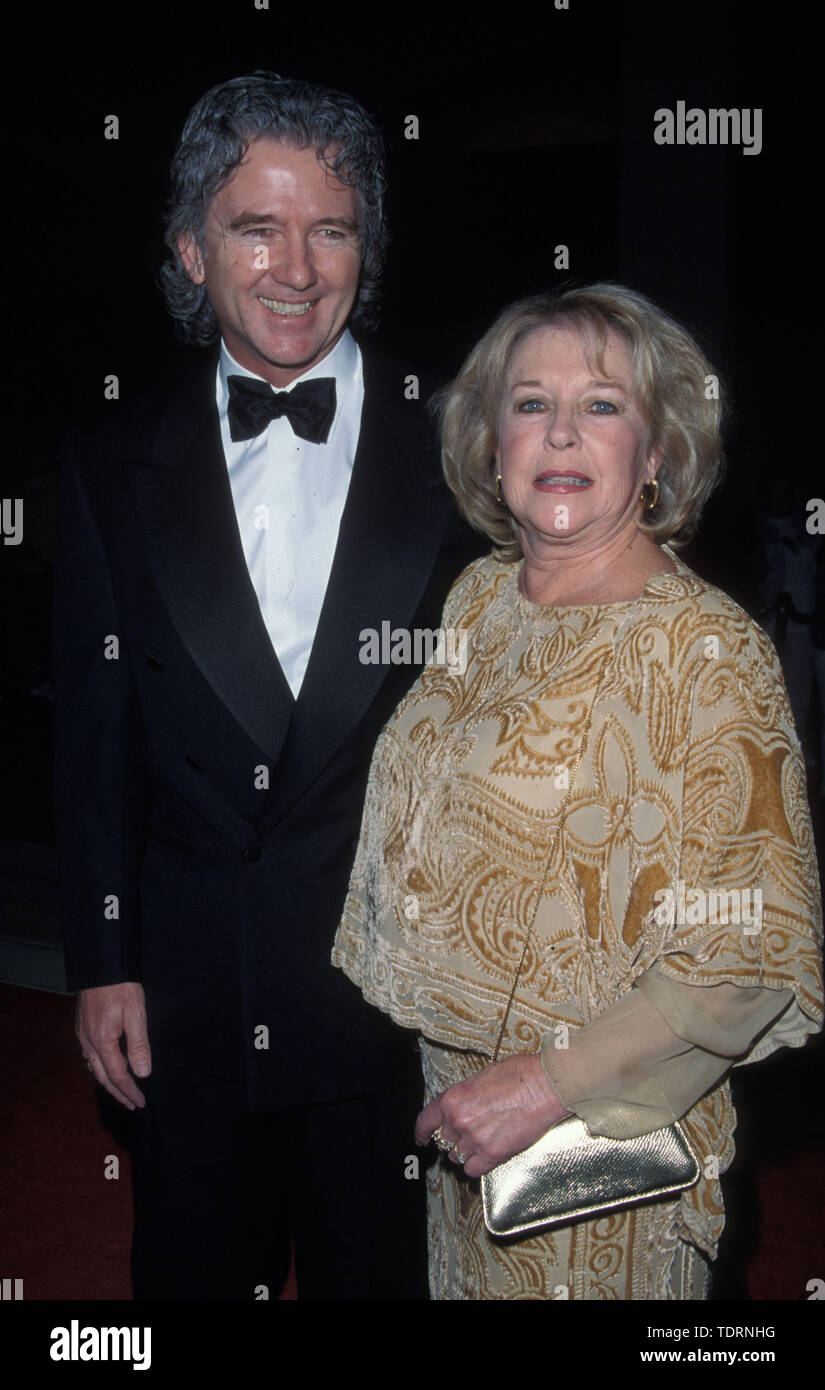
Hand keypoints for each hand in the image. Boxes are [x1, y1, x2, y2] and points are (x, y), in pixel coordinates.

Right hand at [75, 982, 150, 1109]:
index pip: (117, 1076)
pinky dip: (99, 1067)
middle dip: (118, 1092)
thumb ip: (139, 1046)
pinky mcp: (81, 1026)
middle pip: (102, 1076)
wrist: (101, 964)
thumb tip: (143, 1074)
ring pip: (93, 1067)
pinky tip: (104, 1066)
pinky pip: (89, 1055)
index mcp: (102, 1042)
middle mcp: (88, 1042)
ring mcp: (82, 1034)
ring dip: (107, 1081)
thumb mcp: (136, 1014)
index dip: (129, 1091)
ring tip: (120, 1091)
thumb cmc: (121, 987)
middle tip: (131, 1104)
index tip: (140, 1103)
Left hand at [415, 1053, 570, 1178]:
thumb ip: (463, 1098)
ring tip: (483, 1141)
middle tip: (469, 1134)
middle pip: (444, 1140)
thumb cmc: (517, 1075)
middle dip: (454, 1138)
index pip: (425, 1121)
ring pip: (457, 1157)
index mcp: (452, 1099)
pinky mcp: (492, 1155)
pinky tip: (487, 1155)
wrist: (544, 1086)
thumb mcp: (479, 1079)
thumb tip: (459, 1109)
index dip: (422, 1133)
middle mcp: (458, 1121)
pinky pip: (472, 1170)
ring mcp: (474, 1140)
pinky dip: (477, 1165)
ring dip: (466, 1152)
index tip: (422, 1140)